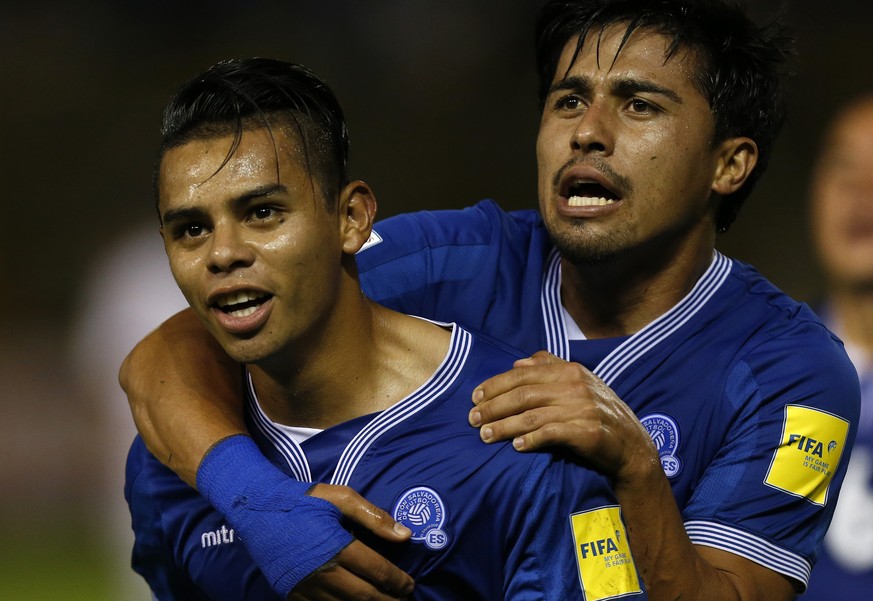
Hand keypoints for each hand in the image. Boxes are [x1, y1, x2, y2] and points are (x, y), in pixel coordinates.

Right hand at [289, 484, 414, 600]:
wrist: (258, 510)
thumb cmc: (303, 501)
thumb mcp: (341, 498)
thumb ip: (374, 517)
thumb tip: (405, 535)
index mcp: (337, 547)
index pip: (378, 572)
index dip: (398, 581)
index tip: (410, 584)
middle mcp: (323, 572)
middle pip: (365, 596)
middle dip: (389, 600)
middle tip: (404, 600)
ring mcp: (307, 587)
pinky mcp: (293, 595)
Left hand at [468, 350, 658, 483]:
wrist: (632, 445)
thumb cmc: (599, 413)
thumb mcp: (579, 383)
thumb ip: (550, 368)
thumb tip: (518, 362)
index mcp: (569, 370)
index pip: (522, 374)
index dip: (495, 385)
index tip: (475, 397)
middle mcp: (575, 386)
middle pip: (522, 394)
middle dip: (492, 407)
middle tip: (472, 420)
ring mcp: (582, 409)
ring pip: (531, 415)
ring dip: (503, 426)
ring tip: (484, 436)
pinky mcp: (587, 432)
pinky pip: (551, 434)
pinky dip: (530, 440)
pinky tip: (516, 446)